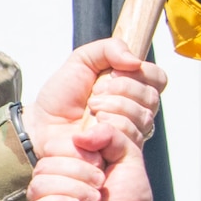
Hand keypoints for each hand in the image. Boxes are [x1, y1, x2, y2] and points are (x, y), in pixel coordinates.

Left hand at [24, 38, 165, 156]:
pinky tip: (93, 127)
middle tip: (95, 94)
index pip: (158, 78)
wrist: (42, 125)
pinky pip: (131, 136)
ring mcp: (131, 132)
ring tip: (92, 109)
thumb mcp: (81, 60)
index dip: (142, 73)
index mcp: (131, 86)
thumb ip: (109, 49)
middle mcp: (136, 109)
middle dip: (122, 90)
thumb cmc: (61, 95)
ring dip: (115, 108)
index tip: (114, 73)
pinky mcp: (122, 151)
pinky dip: (111, 127)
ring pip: (144, 118)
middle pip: (151, 98)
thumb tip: (136, 61)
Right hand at [27, 126, 153, 200]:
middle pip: (46, 162)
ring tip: (94, 200)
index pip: (54, 144)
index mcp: (68, 163)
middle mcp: (52, 180)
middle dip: (79, 171)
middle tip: (100, 184)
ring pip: (40, 183)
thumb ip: (112, 135)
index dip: (77, 149)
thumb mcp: (129, 158)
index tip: (102, 162)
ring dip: (73, 189)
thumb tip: (81, 134)